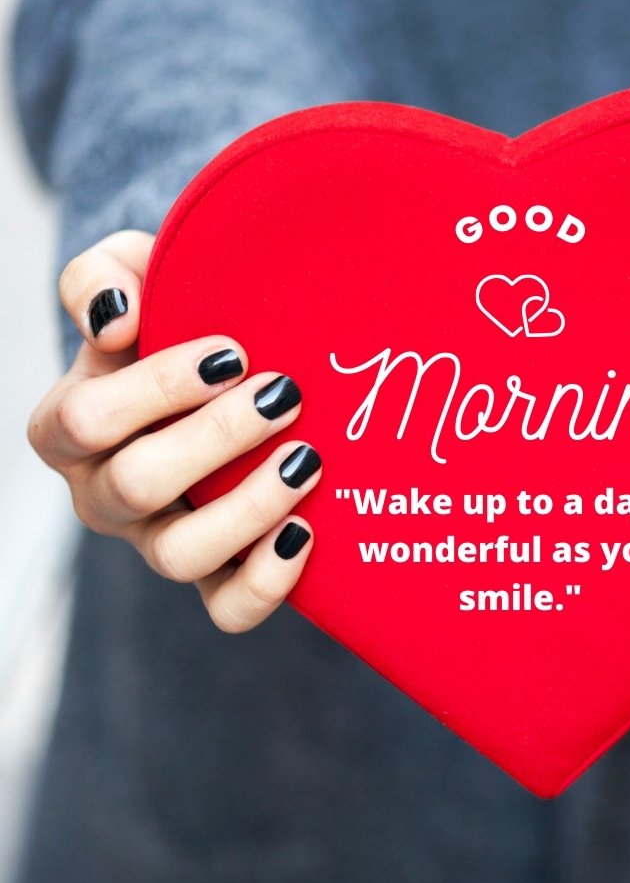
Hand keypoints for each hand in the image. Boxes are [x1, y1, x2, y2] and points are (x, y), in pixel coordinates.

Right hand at [26, 230, 320, 631]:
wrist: (223, 363)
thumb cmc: (169, 316)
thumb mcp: (131, 275)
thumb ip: (104, 279)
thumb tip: (117, 318)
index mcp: (69, 426)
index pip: (88, 420)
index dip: (160, 388)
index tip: (233, 352)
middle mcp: (104, 492)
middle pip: (137, 485)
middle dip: (218, 438)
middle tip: (285, 395)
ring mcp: (158, 538)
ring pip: (179, 556)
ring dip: (249, 509)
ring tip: (307, 460)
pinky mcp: (214, 571)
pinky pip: (226, 607)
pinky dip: (266, 582)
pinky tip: (307, 530)